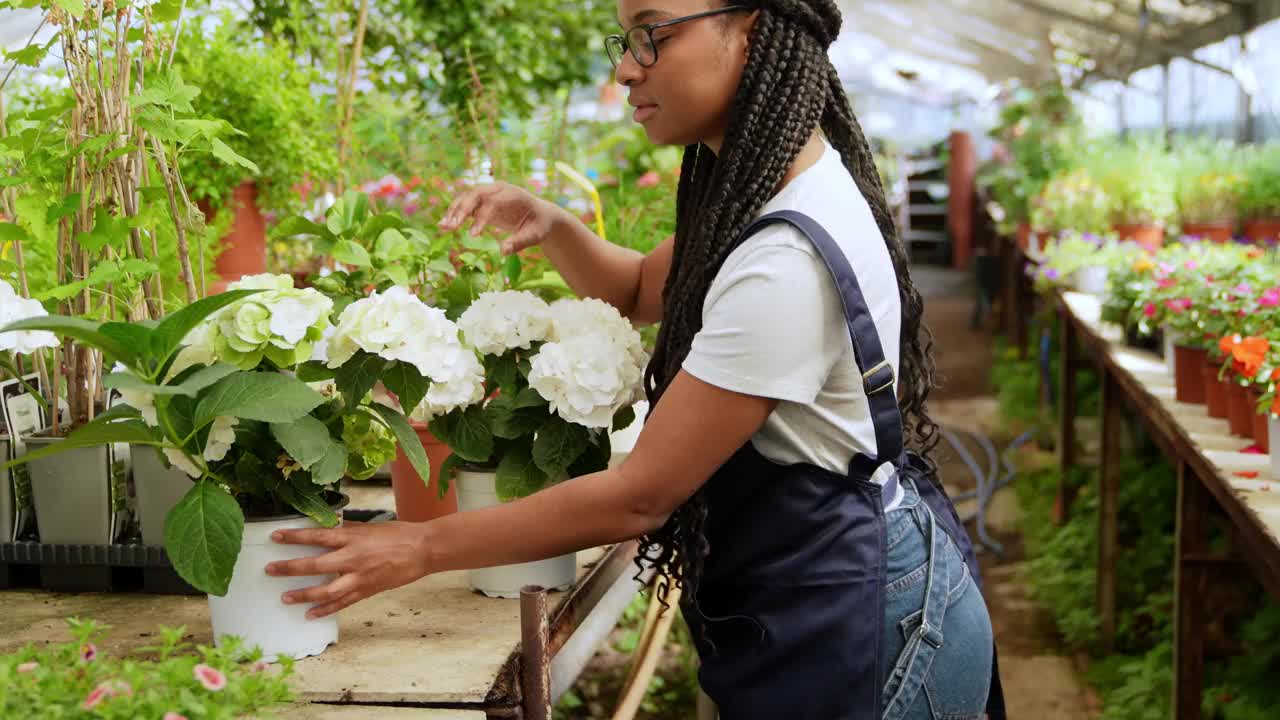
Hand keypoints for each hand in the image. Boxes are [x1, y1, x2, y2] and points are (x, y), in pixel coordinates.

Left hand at [265, 520, 432, 618]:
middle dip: (289, 568)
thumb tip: (330, 527)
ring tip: (285, 598)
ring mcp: (359, 577)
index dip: (294, 537)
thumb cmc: (399, 534)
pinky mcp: (367, 590)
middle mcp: (352, 558)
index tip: (275, 536)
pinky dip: (325, 610)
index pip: (317, 536)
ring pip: (325, 590)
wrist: (423, 550)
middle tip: (270, 570)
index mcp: (352, 537)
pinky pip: (342, 603)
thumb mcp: (370, 527)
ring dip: (302, 595)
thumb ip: (349, 530)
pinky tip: (310, 614)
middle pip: (314, 565)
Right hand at [437, 182, 567, 254]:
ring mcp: (489, 194)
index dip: (482, 217)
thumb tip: (503, 252)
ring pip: (467, 198)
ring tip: (443, 227)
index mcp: (512, 194)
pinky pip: (465, 205)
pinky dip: (455, 214)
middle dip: (462, 209)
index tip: (474, 235)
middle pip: (476, 194)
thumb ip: (520, 242)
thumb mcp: (535, 235)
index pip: (493, 202)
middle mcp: (498, 190)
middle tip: (452, 227)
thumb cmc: (539, 226)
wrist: (540, 216)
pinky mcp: (482, 203)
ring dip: (454, 211)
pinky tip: (445, 226)